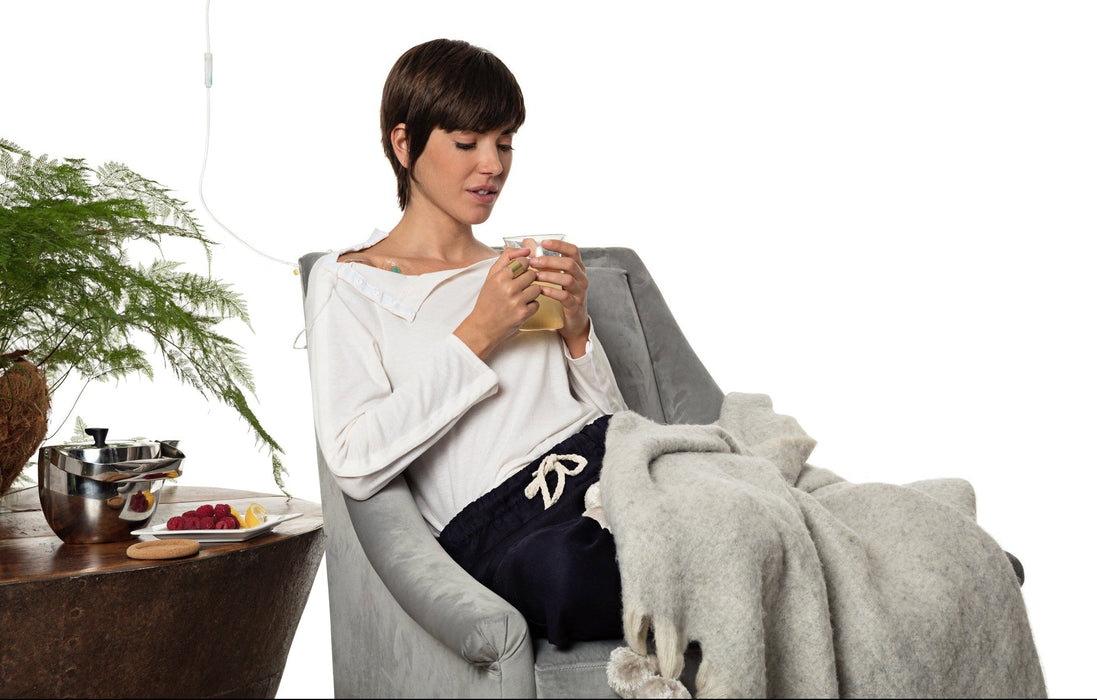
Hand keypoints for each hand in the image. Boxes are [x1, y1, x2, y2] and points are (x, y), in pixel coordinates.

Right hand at [453, 248, 540, 358]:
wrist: (482, 327)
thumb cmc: (487, 300)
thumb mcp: (492, 276)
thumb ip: (507, 258)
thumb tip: (526, 248)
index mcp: (500, 276)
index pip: (524, 261)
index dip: (523, 267)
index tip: (518, 274)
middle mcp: (508, 288)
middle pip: (532, 274)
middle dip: (528, 280)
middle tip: (518, 288)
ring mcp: (517, 301)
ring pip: (537, 288)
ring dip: (531, 293)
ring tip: (520, 298)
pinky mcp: (523, 314)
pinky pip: (537, 303)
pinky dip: (531, 306)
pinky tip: (520, 308)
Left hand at [530, 238, 590, 356]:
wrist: (572, 321)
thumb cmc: (561, 295)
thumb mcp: (555, 276)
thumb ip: (544, 260)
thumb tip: (528, 242)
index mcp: (577, 268)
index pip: (573, 250)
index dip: (559, 245)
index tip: (544, 243)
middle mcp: (581, 277)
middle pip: (569, 264)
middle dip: (550, 261)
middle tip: (533, 262)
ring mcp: (580, 292)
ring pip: (568, 280)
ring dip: (550, 276)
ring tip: (535, 276)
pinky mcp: (575, 305)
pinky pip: (565, 297)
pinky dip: (552, 292)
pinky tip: (541, 290)